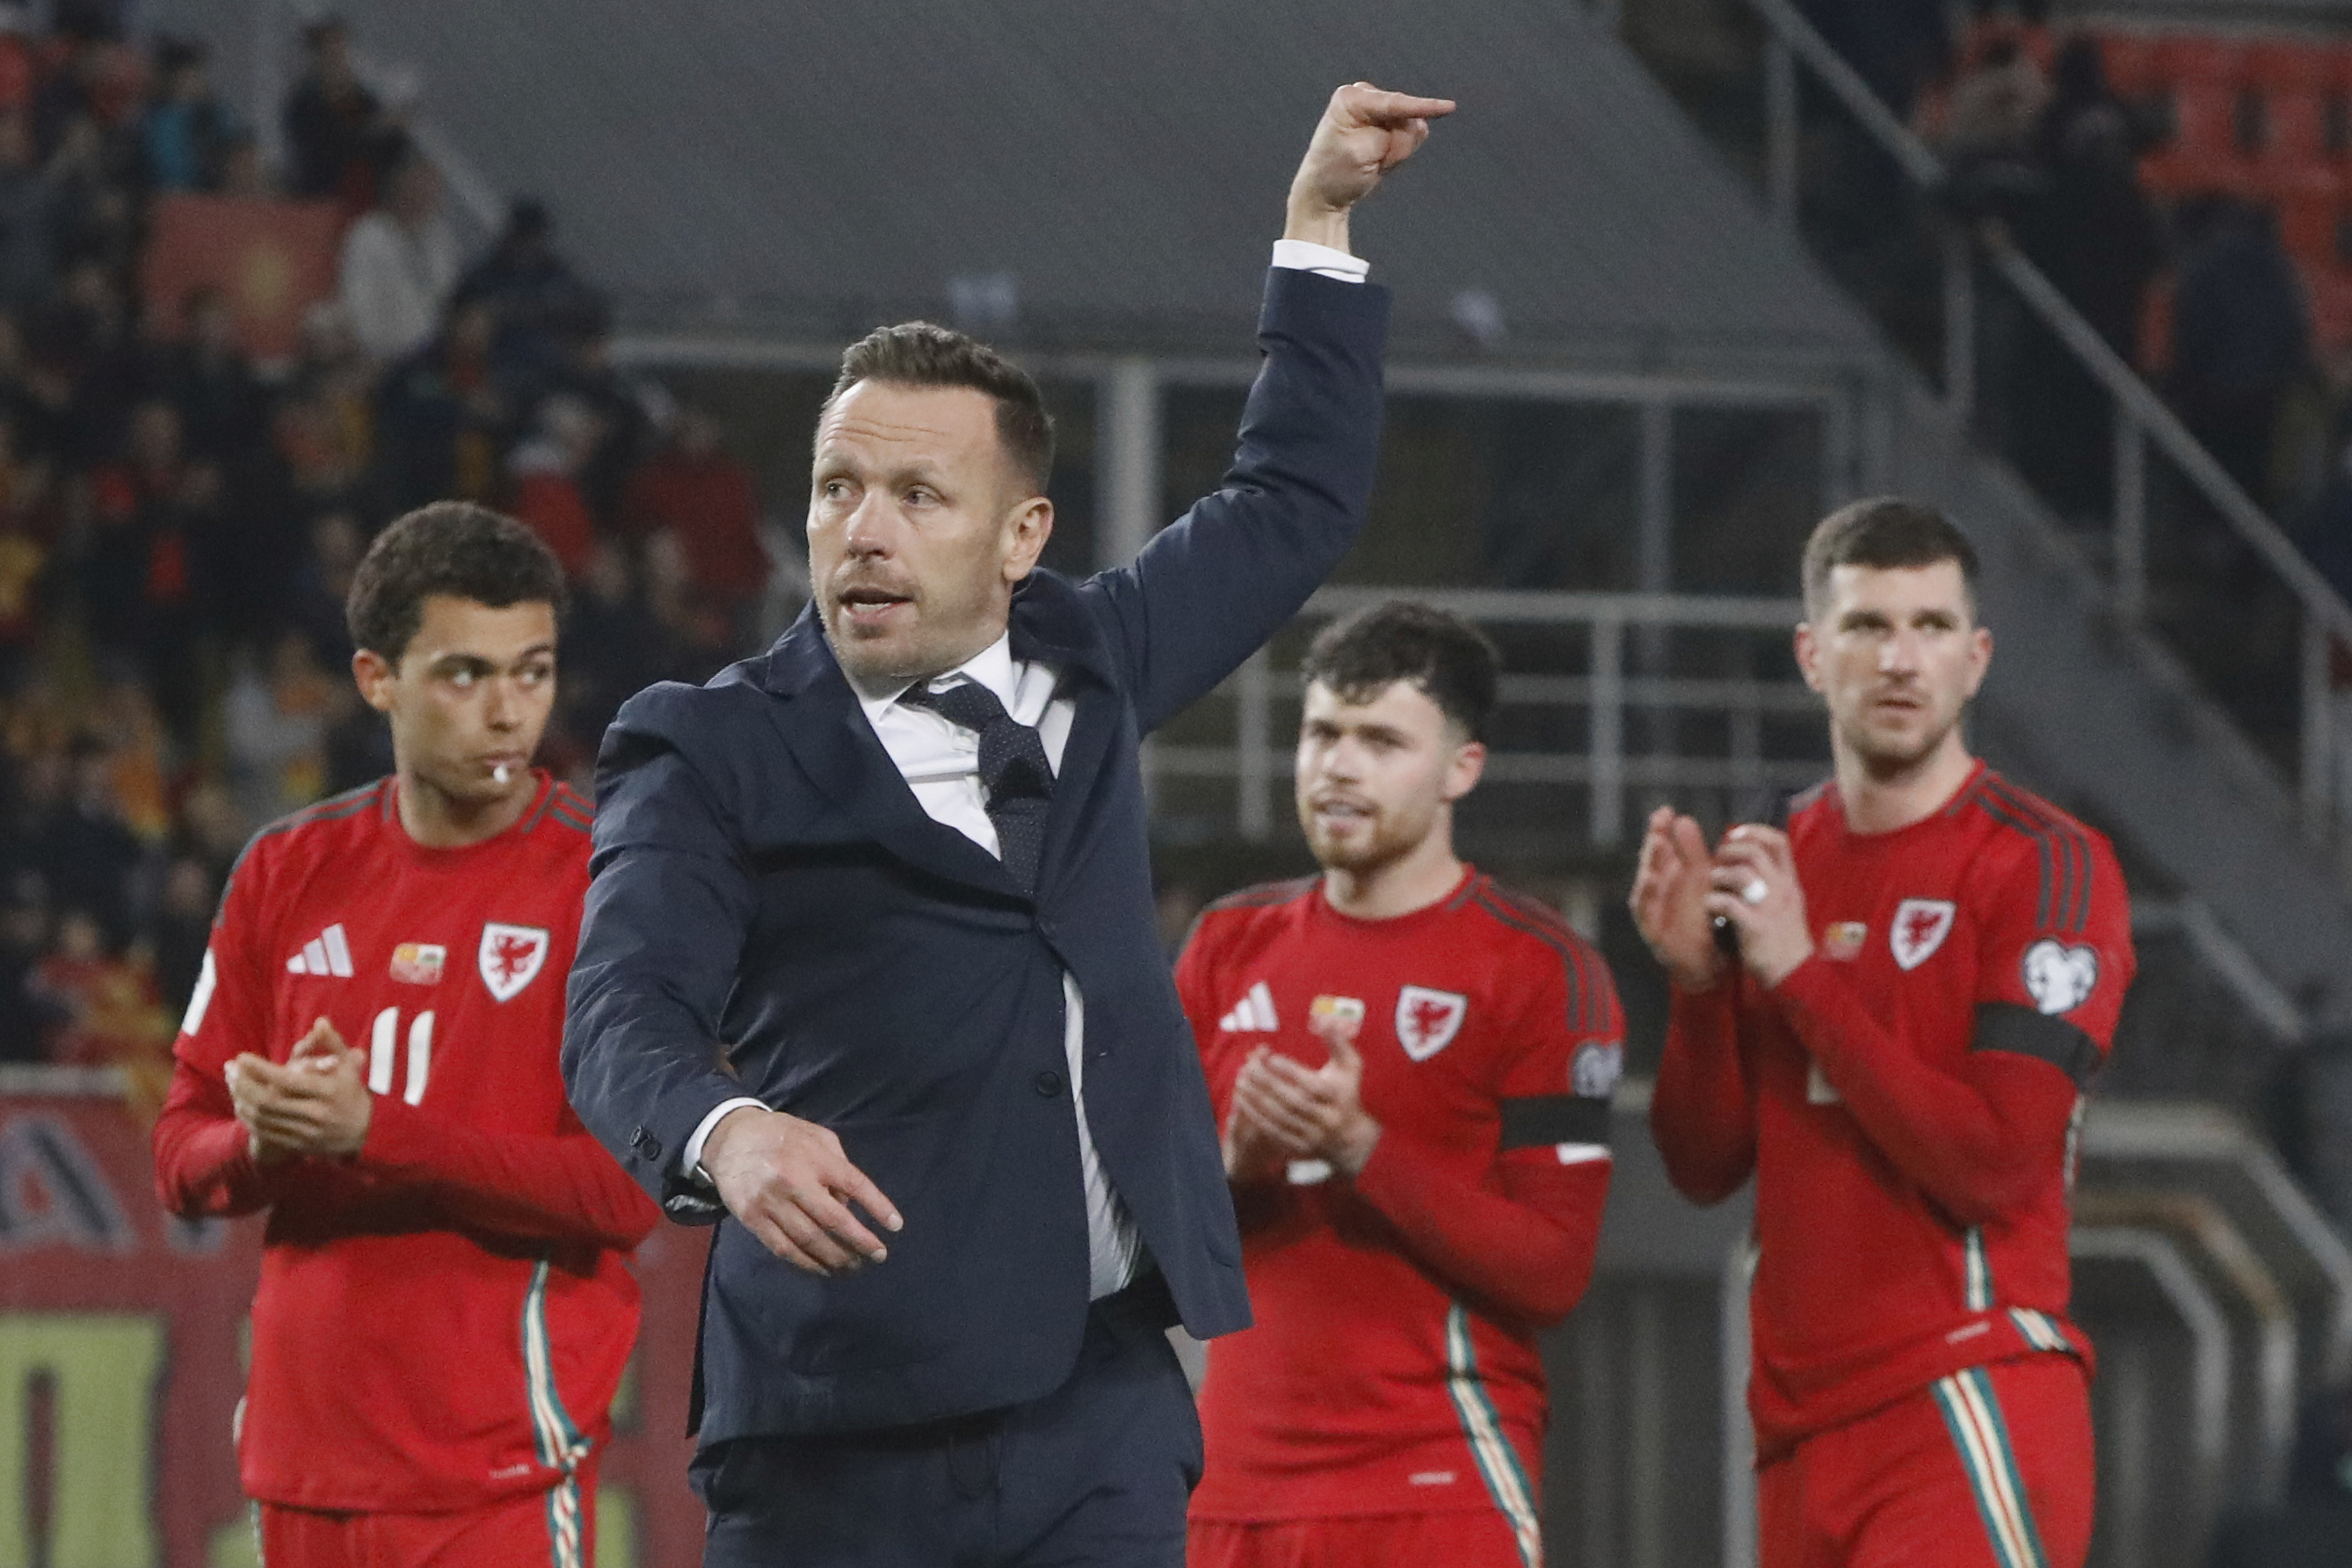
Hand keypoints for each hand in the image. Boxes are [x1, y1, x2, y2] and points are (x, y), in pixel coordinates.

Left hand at [225, 1016, 371, 1162]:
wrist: (368, 1133)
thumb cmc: (354, 1093)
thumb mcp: (349, 1067)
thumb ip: (333, 1043)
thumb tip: (321, 1021)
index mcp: (329, 1092)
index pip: (287, 1080)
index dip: (260, 1069)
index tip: (242, 1057)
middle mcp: (317, 1113)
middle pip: (268, 1100)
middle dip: (243, 1084)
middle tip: (230, 1068)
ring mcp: (306, 1132)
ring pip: (263, 1117)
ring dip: (241, 1099)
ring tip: (231, 1082)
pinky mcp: (298, 1144)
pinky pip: (265, 1131)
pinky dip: (248, 1117)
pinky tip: (240, 1102)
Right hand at [700, 1106, 902, 1275]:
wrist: (729, 1137)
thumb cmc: (781, 1135)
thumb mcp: (817, 1136)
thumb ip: (839, 1164)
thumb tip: (850, 1205)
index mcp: (815, 1158)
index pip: (855, 1184)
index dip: (878, 1206)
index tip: (896, 1226)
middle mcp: (794, 1181)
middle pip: (834, 1220)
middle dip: (860, 1242)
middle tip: (878, 1255)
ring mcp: (771, 1203)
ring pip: (810, 1240)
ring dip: (836, 1258)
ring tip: (854, 1266)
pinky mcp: (753, 1219)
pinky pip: (784, 1249)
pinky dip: (807, 1263)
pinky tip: (823, 1269)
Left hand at [1232, 1013, 1381, 1176]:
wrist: (1351, 1138)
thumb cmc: (1346, 1092)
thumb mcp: (1350, 1066)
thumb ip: (1338, 1041)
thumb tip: (1324, 1018)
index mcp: (1338, 1096)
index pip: (1312, 1085)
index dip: (1290, 1071)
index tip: (1270, 1057)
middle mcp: (1326, 1118)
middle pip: (1292, 1102)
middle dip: (1267, 1084)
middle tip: (1247, 1068)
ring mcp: (1312, 1135)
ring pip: (1280, 1118)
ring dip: (1257, 1100)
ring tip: (1239, 1082)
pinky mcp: (1299, 1147)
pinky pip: (1274, 1132)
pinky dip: (1256, 1117)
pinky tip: (1242, 1102)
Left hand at [1285, 82, 1456, 251]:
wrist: (1325, 194)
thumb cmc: (1335, 173)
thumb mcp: (1362, 152)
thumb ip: (1393, 134)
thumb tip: (1418, 125)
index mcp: (1351, 98)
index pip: (1395, 103)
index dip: (1423, 107)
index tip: (1449, 107)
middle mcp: (1365, 97)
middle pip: (1406, 117)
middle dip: (1395, 145)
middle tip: (1372, 161)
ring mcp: (1378, 111)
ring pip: (1411, 129)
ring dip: (1396, 151)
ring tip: (1373, 161)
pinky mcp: (1388, 125)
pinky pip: (1411, 138)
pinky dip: (1399, 153)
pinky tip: (1379, 160)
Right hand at [1632, 806, 1725, 990]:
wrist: (1704, 958)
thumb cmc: (1699, 916)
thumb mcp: (1699, 879)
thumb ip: (1692, 851)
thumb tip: (1682, 818)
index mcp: (1666, 874)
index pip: (1661, 847)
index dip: (1660, 829)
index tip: (1666, 811)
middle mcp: (1654, 889)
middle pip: (1650, 863)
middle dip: (1654, 843)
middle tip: (1659, 824)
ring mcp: (1650, 909)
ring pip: (1645, 884)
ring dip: (1649, 864)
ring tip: (1657, 845)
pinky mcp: (1651, 929)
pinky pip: (1644, 911)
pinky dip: (1646, 895)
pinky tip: (1650, 879)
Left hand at [1704, 825, 1814, 988]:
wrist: (1795, 973)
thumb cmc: (1786, 939)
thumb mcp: (1788, 904)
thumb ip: (1774, 883)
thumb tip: (1751, 861)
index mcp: (1790, 882)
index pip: (1779, 842)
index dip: (1754, 831)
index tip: (1735, 834)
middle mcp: (1782, 889)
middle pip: (1755, 852)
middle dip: (1730, 850)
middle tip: (1718, 858)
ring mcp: (1770, 907)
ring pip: (1742, 874)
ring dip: (1720, 874)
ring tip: (1713, 883)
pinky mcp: (1755, 926)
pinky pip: (1729, 904)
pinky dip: (1714, 901)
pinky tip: (1710, 906)